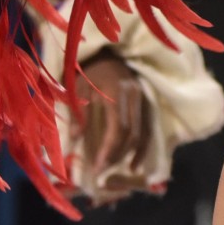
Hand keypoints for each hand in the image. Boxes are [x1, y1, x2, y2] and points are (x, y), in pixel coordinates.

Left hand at [77, 54, 152, 204]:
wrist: (104, 54)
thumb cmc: (87, 72)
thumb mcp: (76, 88)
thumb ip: (77, 112)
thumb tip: (74, 139)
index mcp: (116, 90)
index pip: (119, 126)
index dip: (110, 149)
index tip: (98, 166)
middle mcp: (135, 94)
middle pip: (132, 133)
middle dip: (117, 155)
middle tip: (102, 170)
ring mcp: (144, 98)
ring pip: (143, 133)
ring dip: (129, 154)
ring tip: (114, 168)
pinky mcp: (148, 102)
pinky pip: (149, 129)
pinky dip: (143, 148)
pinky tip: (134, 164)